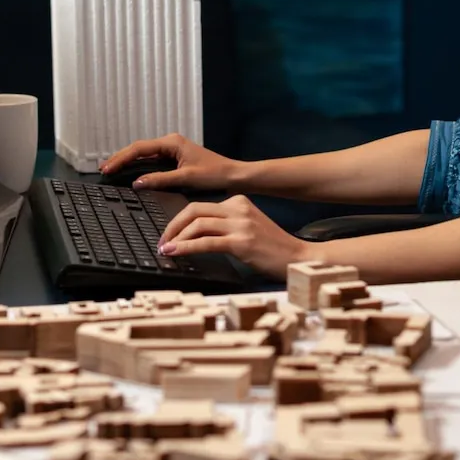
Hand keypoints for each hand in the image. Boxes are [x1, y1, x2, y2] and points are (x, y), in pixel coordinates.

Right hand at [101, 133, 244, 191]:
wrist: (233, 176)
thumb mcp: (186, 178)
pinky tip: (129, 172)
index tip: (108, 168)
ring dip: (127, 161)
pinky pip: (151, 160)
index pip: (139, 149)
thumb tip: (137, 183)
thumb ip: (160, 180)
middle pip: (138, 149)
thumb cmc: (215, 174)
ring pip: (143, 154)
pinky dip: (138, 165)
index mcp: (172, 142)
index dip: (121, 159)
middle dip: (120, 158)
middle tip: (103, 169)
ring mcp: (172, 150)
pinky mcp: (174, 159)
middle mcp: (170, 143)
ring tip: (111, 169)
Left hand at [158, 195, 308, 278]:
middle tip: (162, 241)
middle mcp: (238, 208)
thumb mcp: (247, 228)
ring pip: (197, 225)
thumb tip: (194, 235)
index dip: (179, 220)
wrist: (297, 258)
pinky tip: (175, 253)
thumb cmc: (272, 248)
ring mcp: (241, 224)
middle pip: (193, 210)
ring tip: (166, 250)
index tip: (169, 235)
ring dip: (176, 238)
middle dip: (172, 226)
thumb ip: (225, 226)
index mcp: (238, 202)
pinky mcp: (241, 242)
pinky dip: (185, 248)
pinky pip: (205, 242)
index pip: (199, 206)